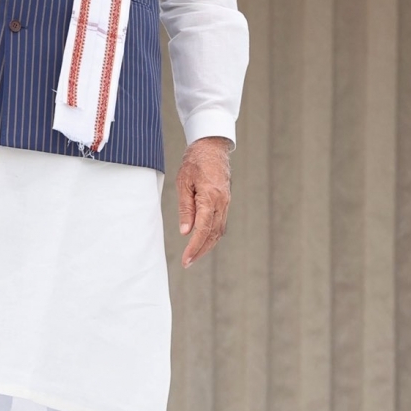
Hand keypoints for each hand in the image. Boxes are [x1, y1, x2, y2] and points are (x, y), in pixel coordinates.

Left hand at [176, 136, 231, 267]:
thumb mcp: (183, 183)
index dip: (194, 247)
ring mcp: (226, 202)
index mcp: (211, 198)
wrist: (212, 147)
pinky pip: (220, 223)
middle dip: (200, 251)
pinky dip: (212, 235)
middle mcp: (222, 203)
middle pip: (213, 234)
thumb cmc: (194, 162)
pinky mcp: (226, 201)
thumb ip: (186, 208)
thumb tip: (186, 231)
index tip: (186, 260)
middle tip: (187, 263)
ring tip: (193, 256)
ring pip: (218, 231)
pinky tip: (203, 241)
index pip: (203, 230)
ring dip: (207, 245)